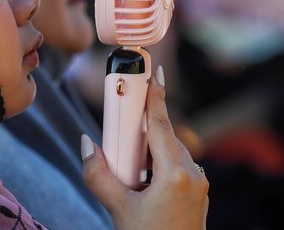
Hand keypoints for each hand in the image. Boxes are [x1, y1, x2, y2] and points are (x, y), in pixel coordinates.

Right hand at [81, 65, 208, 229]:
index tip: (152, 74)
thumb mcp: (118, 209)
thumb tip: (86, 145)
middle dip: (142, 125)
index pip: (162, 125)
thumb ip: (98, 175)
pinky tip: (140, 173)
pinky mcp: (196, 192)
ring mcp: (197, 183)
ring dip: (148, 145)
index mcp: (176, 174)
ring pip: (170, 150)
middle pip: (164, 136)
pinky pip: (175, 164)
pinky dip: (156, 160)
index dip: (155, 97)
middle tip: (122, 118)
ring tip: (127, 160)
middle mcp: (192, 174)